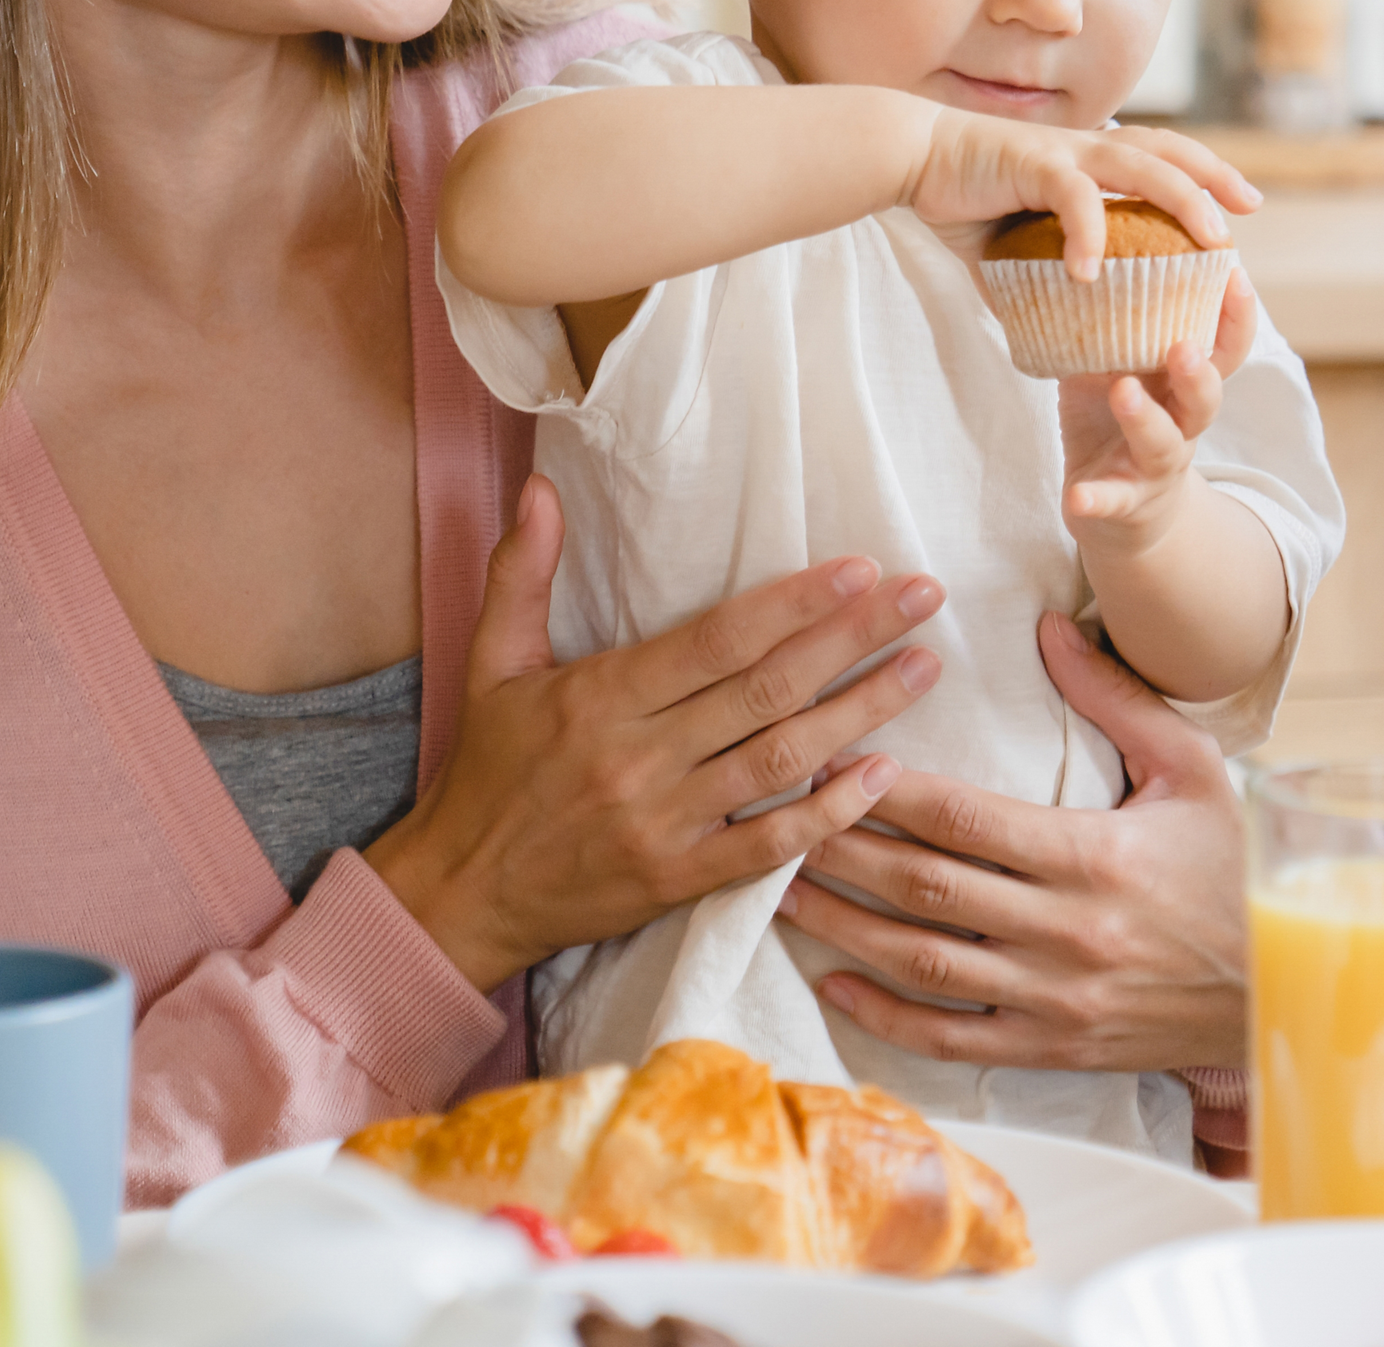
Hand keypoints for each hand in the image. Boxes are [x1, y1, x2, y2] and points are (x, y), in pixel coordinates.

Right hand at [366, 478, 947, 991]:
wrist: (459, 895)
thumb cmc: (486, 772)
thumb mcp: (490, 664)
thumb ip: (521, 573)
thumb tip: (540, 488)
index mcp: (600, 696)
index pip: (717, 641)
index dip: (794, 604)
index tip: (861, 569)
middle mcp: (638, 756)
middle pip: (765, 690)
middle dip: (853, 640)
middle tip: (924, 599)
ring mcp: (663, 823)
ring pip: (780, 762)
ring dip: (861, 714)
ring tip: (923, 670)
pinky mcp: (677, 881)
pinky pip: (766, 847)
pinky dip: (829, 815)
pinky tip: (883, 774)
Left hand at [774, 612, 1246, 1073]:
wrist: (1279, 988)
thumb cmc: (1232, 868)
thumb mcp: (1191, 770)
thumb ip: (1116, 698)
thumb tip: (1051, 626)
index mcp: (1092, 856)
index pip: (962, 816)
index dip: (886, 788)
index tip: (831, 754)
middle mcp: (1064, 931)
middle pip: (924, 884)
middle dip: (840, 847)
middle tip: (775, 812)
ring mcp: (1052, 997)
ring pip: (921, 960)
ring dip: (841, 923)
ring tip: (778, 885)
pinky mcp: (1050, 1047)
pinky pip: (949, 1036)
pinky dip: (884, 1013)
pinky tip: (833, 980)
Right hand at [909, 112, 1253, 276]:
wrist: (908, 156)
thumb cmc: (959, 193)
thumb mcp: (1010, 242)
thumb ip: (1034, 274)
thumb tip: (1041, 323)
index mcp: (1086, 160)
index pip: (1159, 158)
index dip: (1202, 176)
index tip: (1238, 204)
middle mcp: (1085, 148)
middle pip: (1168, 152)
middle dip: (1213, 177)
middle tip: (1248, 208)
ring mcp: (1063, 152)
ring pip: (1141, 167)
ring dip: (1181, 201)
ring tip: (1211, 239)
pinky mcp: (1032, 163)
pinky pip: (1074, 198)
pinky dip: (1089, 234)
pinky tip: (1092, 273)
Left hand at [1060, 270, 1262, 555]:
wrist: (1119, 511)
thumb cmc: (1121, 419)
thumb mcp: (1123, 364)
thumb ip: (1117, 320)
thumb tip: (1091, 240)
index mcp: (1183, 385)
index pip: (1223, 348)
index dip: (1236, 316)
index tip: (1235, 273)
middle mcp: (1181, 425)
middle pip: (1206, 399)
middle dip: (1199, 373)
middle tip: (1183, 345)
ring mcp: (1154, 467)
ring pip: (1163, 446)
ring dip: (1145, 420)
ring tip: (1123, 392)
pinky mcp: (1120, 502)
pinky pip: (1110, 502)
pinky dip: (1096, 500)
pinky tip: (1077, 498)